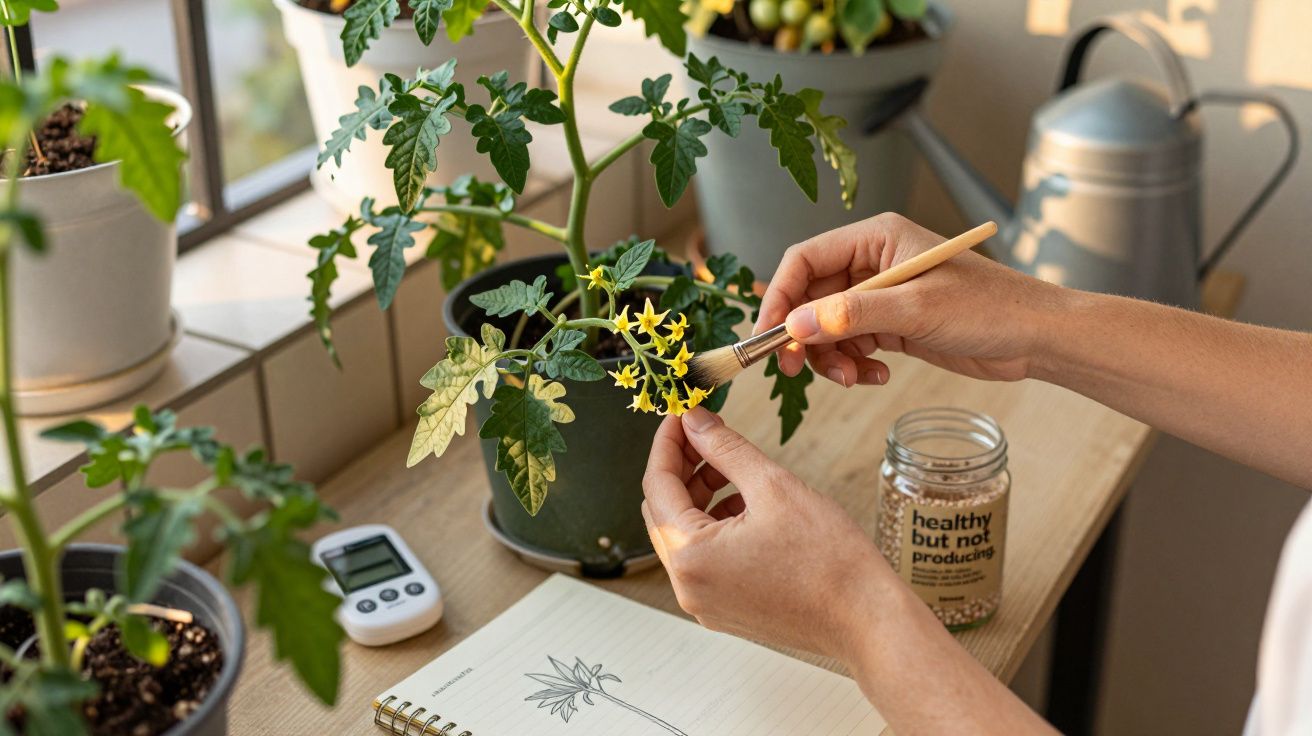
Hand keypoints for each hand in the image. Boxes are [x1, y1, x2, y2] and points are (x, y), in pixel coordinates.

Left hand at [640, 407, 894, 659]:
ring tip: (732, 467)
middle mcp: (687, 586)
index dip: (668, 442)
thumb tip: (694, 421)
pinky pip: (704, 559)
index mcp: (690, 556)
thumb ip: (725, 449)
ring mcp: (704, 603)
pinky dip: (714, 526)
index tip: (681, 413)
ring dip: (699, 496)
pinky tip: (743, 504)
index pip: (656, 485)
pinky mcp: (725, 609)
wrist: (867, 619)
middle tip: (706, 434)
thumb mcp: (773, 486)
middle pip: (663, 512)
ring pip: (683, 535)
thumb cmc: (829, 559)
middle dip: (682, 468)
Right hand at [755, 213, 1063, 385]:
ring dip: (830, 357)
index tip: (768, 336)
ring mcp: (881, 297)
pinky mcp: (891, 326)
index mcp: (876, 238)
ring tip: (854, 377)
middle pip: (810, 297)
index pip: (805, 260)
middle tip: (797, 370)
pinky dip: (853, 365)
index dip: (781, 297)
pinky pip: (850, 346)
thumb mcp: (916, 309)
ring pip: (827, 327)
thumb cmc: (990, 308)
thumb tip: (795, 326)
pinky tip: (878, 376)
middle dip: (804, 336)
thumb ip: (852, 315)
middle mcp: (873, 263)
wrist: (1036, 337)